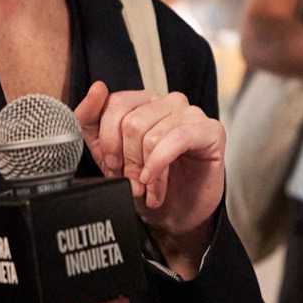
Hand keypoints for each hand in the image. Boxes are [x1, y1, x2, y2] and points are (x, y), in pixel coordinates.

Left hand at [74, 82, 223, 248]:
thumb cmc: (145, 181)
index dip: (109, 140)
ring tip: (147, 188)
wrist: (174, 214)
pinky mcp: (211, 131)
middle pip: (132, 122)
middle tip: (132, 181)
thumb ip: (91, 119)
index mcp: (144, 101)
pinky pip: (178, 139)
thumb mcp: (107, 152)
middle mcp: (169, 102)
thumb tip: (97, 88)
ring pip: (153, 135)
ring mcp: (192, 114)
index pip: (116, 104)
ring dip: (145, 170)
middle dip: (127, 160)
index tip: (112, 164)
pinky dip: (160, 165)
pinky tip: (155, 184)